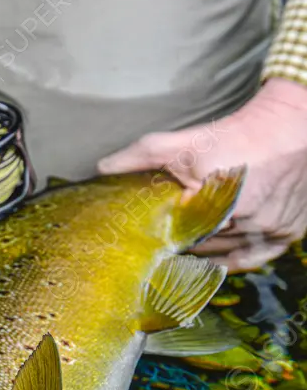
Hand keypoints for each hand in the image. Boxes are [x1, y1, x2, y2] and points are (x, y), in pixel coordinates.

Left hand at [97, 78, 306, 271]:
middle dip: (183, 242)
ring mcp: (270, 229)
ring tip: (184, 250)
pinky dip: (234, 262)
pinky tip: (214, 264)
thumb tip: (101, 167)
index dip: (162, 239)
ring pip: (227, 252)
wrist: (290, 126)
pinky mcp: (288, 233)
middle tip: (164, 242)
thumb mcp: (184, 143)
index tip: (146, 241)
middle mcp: (246, 221)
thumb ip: (141, 156)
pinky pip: (255, 259)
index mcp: (217, 201)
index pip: (179, 235)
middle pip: (203, 245)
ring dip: (206, 252)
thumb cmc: (233, 134)